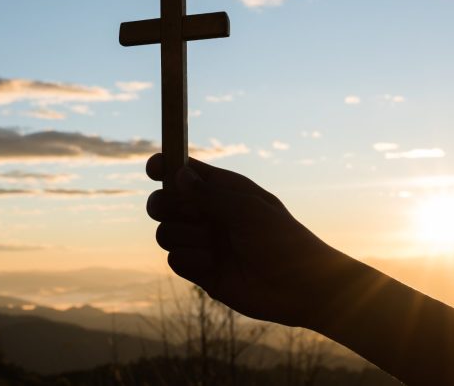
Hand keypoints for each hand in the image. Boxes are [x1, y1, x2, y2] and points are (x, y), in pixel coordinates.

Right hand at [145, 154, 346, 326]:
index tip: (154, 170)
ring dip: (184, 236)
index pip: (183, 172)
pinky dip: (190, 260)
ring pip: (165, 232)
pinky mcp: (200, 271)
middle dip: (164, 205)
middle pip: (163, 202)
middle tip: (186, 212)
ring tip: (214, 245)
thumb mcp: (247, 210)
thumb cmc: (282, 240)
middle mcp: (208, 214)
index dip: (164, 167)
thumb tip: (177, 175)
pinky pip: (174, 260)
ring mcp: (202, 242)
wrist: (299, 287)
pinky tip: (214, 264)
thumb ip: (209, 194)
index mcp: (222, 190)